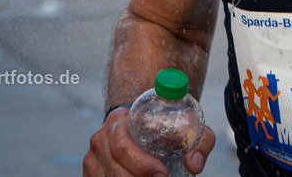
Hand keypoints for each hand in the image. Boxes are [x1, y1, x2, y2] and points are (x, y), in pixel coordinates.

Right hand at [84, 106, 216, 175]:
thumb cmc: (164, 127)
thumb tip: (194, 164)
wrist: (141, 124)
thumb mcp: (186, 126)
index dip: (141, 164)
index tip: (162, 172)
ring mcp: (92, 156)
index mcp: (118, 120)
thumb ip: (200, 141)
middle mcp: (100, 137)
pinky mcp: (91, 170)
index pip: (122, 145)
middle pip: (115, 167)